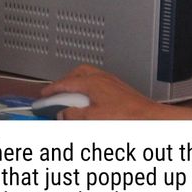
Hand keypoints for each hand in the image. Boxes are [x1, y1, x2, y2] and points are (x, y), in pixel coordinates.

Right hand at [40, 65, 172, 119]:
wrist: (148, 117)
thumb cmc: (127, 115)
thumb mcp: (93, 118)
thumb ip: (74, 115)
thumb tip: (63, 115)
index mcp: (92, 82)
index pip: (65, 82)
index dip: (52, 89)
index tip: (43, 95)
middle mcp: (102, 78)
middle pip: (76, 73)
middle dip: (64, 81)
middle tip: (55, 93)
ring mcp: (111, 81)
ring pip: (88, 75)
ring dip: (76, 83)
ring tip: (70, 96)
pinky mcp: (119, 88)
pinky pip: (98, 81)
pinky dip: (88, 87)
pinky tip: (89, 99)